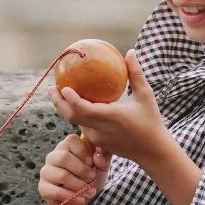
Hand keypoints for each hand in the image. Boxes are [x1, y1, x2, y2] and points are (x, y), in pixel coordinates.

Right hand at [38, 133, 110, 204]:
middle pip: (63, 157)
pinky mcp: (43, 188)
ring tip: (89, 192)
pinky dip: (71, 197)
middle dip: (82, 170)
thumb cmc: (90, 180)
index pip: (71, 140)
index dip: (84, 152)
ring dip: (79, 186)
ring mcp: (46, 172)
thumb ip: (103, 159)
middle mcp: (53, 157)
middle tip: (91, 179)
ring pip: (61, 175)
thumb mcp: (101, 168)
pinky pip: (55, 191)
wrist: (85, 201)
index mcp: (66, 147)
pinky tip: (80, 199)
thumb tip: (97, 156)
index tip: (92, 164)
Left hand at [48, 50, 167, 165]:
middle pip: (72, 116)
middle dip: (58, 103)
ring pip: (76, 123)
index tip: (62, 86)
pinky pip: (84, 128)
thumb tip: (130, 52)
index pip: (83, 109)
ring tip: (60, 95)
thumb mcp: (146, 96)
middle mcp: (101, 129)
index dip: (70, 99)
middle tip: (52, 88)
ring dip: (66, 109)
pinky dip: (77, 116)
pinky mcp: (99, 144)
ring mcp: (98, 139)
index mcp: (111, 117)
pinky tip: (76, 106)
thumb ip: (136, 75)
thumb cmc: (151, 122)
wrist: (153, 152)